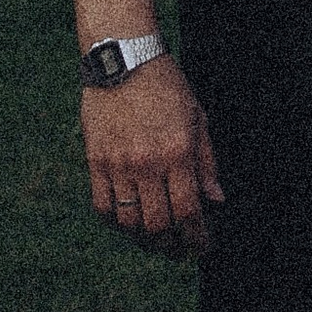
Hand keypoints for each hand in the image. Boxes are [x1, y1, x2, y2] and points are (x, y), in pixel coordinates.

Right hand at [82, 54, 223, 259]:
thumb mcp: (197, 120)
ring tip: (154, 241)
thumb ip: (207, 163)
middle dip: (172, 244)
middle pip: (158, 223)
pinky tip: (127, 222)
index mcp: (178, 153)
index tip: (202, 248)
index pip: (189, 210)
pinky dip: (116, 222)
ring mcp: (119, 164)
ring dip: (143, 239)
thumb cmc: (167, 88)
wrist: (124, 61)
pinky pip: (103, 206)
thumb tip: (216, 200)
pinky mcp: (96, 161)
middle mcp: (148, 163)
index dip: (197, 237)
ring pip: (129, 221)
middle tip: (178, 250)